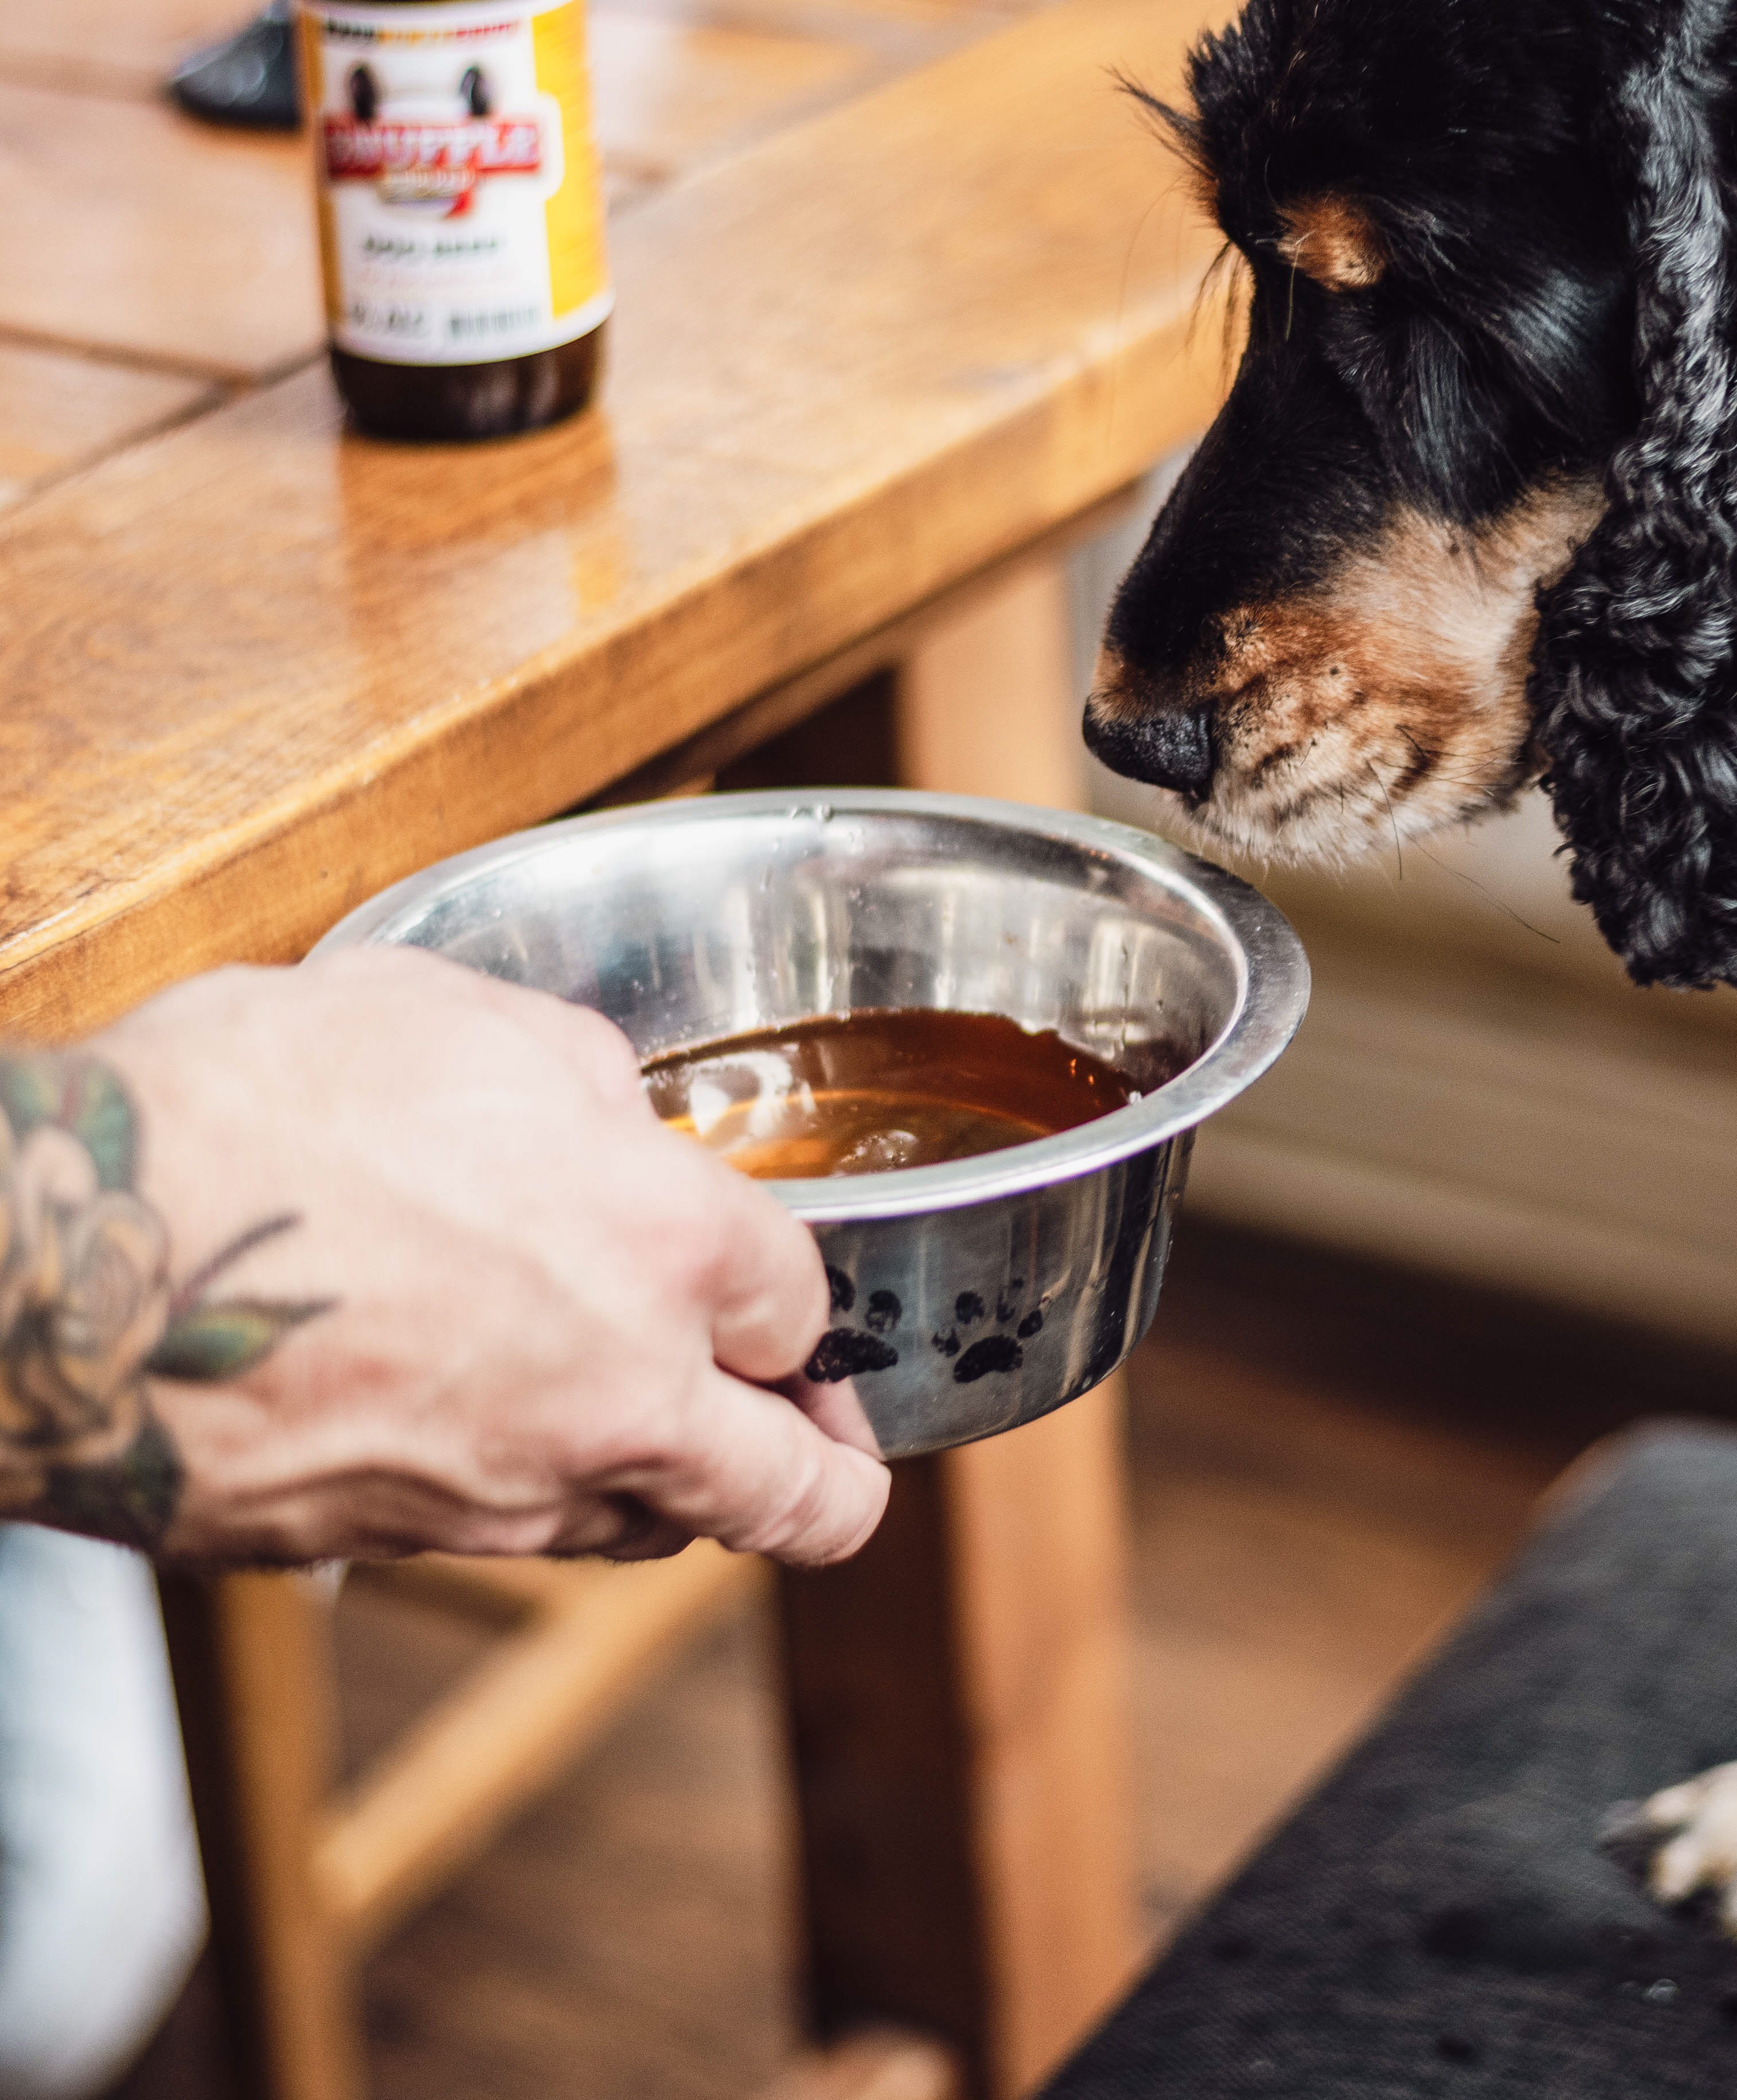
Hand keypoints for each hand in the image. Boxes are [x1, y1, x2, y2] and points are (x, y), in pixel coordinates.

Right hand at [19, 948, 886, 1565]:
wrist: (64, 1261)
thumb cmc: (257, 1108)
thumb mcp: (462, 1016)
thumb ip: (584, 1082)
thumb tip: (613, 1122)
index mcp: (663, 1245)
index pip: (804, 1301)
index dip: (793, 1285)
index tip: (770, 1276)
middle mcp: (615, 1392)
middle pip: (795, 1493)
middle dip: (832, 1476)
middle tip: (826, 1446)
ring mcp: (503, 1494)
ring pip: (652, 1530)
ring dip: (680, 1489)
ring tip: (677, 1443)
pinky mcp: (392, 1548)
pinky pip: (514, 1540)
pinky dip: (540, 1501)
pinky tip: (508, 1437)